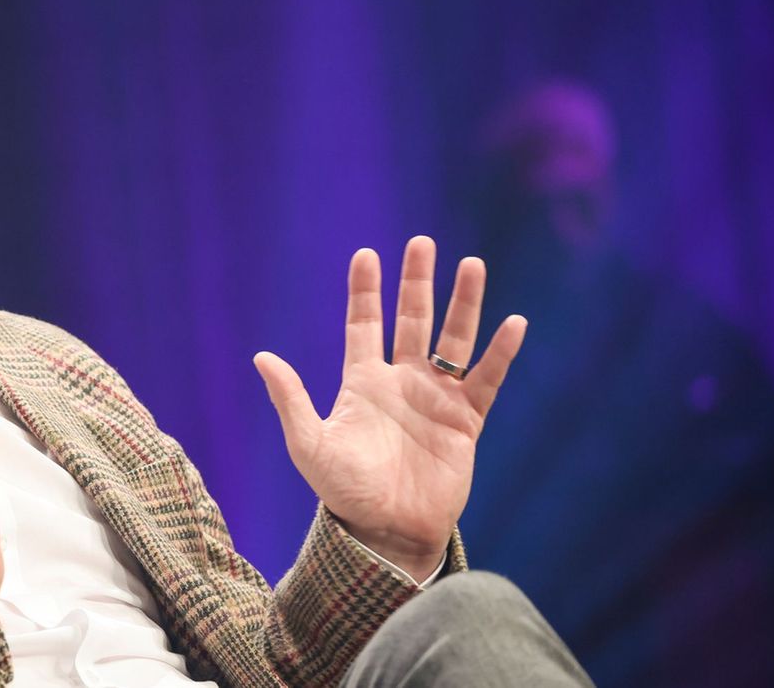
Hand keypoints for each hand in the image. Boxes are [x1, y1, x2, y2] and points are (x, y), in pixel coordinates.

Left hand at [253, 236, 526, 577]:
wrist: (385, 531)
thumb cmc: (343, 491)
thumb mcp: (309, 444)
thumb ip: (290, 399)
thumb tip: (261, 356)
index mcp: (362, 383)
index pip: (365, 325)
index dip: (366, 291)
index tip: (367, 253)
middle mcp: (401, 383)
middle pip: (411, 320)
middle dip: (417, 282)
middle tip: (422, 242)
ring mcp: (435, 400)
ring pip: (453, 341)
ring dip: (463, 304)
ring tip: (472, 264)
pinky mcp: (464, 423)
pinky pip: (485, 381)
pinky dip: (499, 353)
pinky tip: (512, 323)